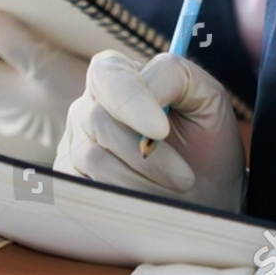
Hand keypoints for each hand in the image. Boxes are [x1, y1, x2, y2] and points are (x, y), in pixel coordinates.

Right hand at [56, 51, 244, 210]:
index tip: (161, 130)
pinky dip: (124, 198)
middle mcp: (87, 106)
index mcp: (118, 77)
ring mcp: (73, 143)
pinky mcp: (68, 178)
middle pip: (99, 120)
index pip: (107, 74)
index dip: (131, 100)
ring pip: (93, 159)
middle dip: (147, 156)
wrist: (202, 195)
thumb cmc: (205, 144)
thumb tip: (146, 92)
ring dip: (142, 181)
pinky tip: (147, 200)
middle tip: (185, 178)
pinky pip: (85, 188)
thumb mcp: (207, 99)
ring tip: (171, 190)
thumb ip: (176, 76)